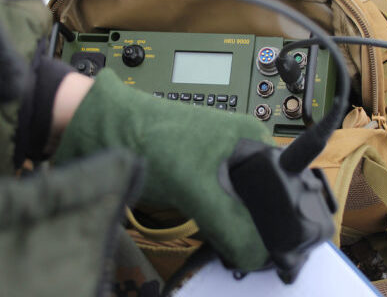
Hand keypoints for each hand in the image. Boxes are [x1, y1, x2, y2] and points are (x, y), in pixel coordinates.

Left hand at [54, 68, 273, 269]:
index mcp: (252, 138)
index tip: (274, 254)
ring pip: (242, 208)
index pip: (284, 189)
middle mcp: (240, 147)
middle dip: (257, 231)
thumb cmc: (146, 138)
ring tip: (230, 249)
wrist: (102, 130)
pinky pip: (221, 208)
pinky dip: (219, 226)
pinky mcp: (199, 176)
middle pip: (264, 201)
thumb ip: (231, 223)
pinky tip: (215, 240)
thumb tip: (258, 256)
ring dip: (237, 230)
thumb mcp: (195, 186)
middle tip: (247, 256)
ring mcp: (219, 162)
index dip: (281, 224)